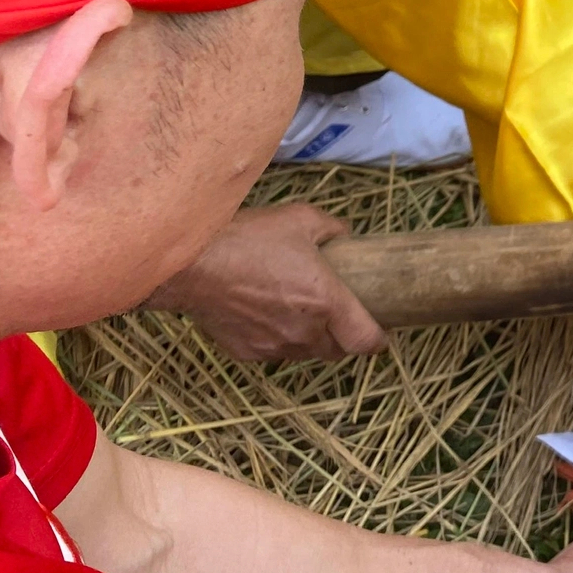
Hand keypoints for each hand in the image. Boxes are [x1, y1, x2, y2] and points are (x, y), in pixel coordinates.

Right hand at [146, 203, 386, 361]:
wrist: (191, 265)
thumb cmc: (248, 238)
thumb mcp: (301, 219)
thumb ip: (331, 230)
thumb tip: (344, 236)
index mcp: (326, 301)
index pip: (365, 340)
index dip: (378, 340)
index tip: (382, 331)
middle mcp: (303, 331)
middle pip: (337, 351)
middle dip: (343, 337)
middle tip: (339, 314)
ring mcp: (273, 345)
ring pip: (304, 353)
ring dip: (310, 339)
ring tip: (300, 311)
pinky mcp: (246, 353)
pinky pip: (273, 352)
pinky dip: (277, 339)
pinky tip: (267, 314)